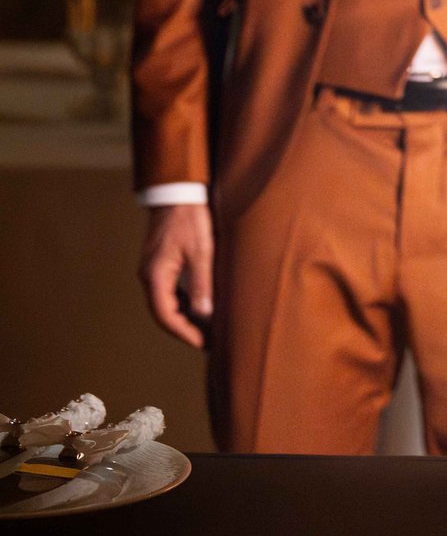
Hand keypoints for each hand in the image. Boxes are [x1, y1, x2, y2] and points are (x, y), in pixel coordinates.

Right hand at [139, 202, 214, 347]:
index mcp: (155, 275)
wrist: (177, 191)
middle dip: (185, 329)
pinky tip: (200, 306)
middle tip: (209, 342)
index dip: (185, 333)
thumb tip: (205, 314)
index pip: (166, 316)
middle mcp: (149, 276)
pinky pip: (170, 291)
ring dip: (185, 317)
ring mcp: (153, 270)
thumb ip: (202, 283)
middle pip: (164, 313)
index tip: (203, 345)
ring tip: (207, 329)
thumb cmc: (190, 218)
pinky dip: (184, 303)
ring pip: (166, 303)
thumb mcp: (201, 250)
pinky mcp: (160, 263)